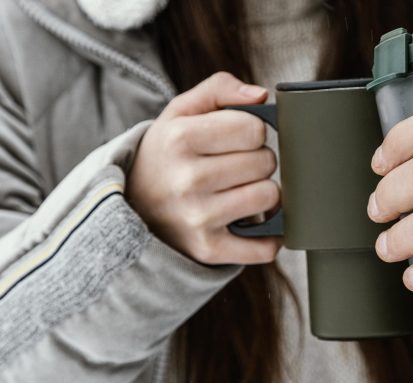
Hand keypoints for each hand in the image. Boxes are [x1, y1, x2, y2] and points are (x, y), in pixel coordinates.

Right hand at [127, 72, 280, 264]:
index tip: (238, 137)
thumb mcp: (181, 111)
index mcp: (180, 138)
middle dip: (258, 160)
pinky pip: (264, 247)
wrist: (130, 205)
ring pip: (269, 197)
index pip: (254, 128)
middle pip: (265, 161)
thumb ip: (220, 89)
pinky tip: (255, 224)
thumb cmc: (167, 153)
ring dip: (264, 193)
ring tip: (241, 189)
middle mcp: (187, 179)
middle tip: (237, 166)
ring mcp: (198, 218)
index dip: (252, 130)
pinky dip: (268, 238)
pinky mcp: (208, 249)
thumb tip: (261, 97)